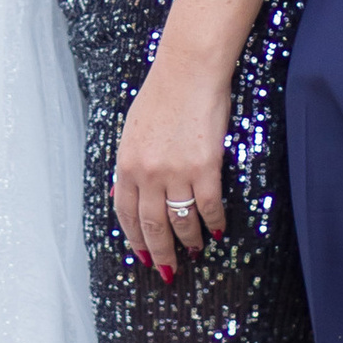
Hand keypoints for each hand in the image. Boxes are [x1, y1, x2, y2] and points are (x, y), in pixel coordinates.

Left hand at [113, 36, 233, 277]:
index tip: (140, 255)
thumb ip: (132, 164)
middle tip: (167, 270)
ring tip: (194, 251)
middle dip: (159, 253)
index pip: (125, 213)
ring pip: (180, 222)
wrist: (188, 72)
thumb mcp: (133, 131)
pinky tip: (217, 230)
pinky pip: (209, 206)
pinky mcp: (205, 167)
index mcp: (126, 164)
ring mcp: (176, 172)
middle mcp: (147, 173)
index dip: (134, 239)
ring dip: (188, 242)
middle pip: (151, 226)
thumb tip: (129, 193)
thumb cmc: (161, 96)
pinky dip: (214, 222)